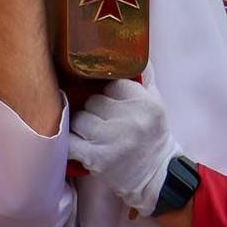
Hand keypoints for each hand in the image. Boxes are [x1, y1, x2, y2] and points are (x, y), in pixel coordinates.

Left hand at [67, 78, 178, 215]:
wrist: (158, 176)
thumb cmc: (153, 136)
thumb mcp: (156, 103)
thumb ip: (142, 77)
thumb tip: (130, 50)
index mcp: (146, 104)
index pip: (111, 84)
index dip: (108, 94)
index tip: (113, 104)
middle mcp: (130, 120)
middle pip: (92, 101)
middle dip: (95, 111)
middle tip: (105, 123)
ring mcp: (112, 139)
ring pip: (79, 118)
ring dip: (83, 127)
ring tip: (95, 136)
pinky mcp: (96, 158)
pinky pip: (69, 141)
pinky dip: (70, 143)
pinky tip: (78, 145)